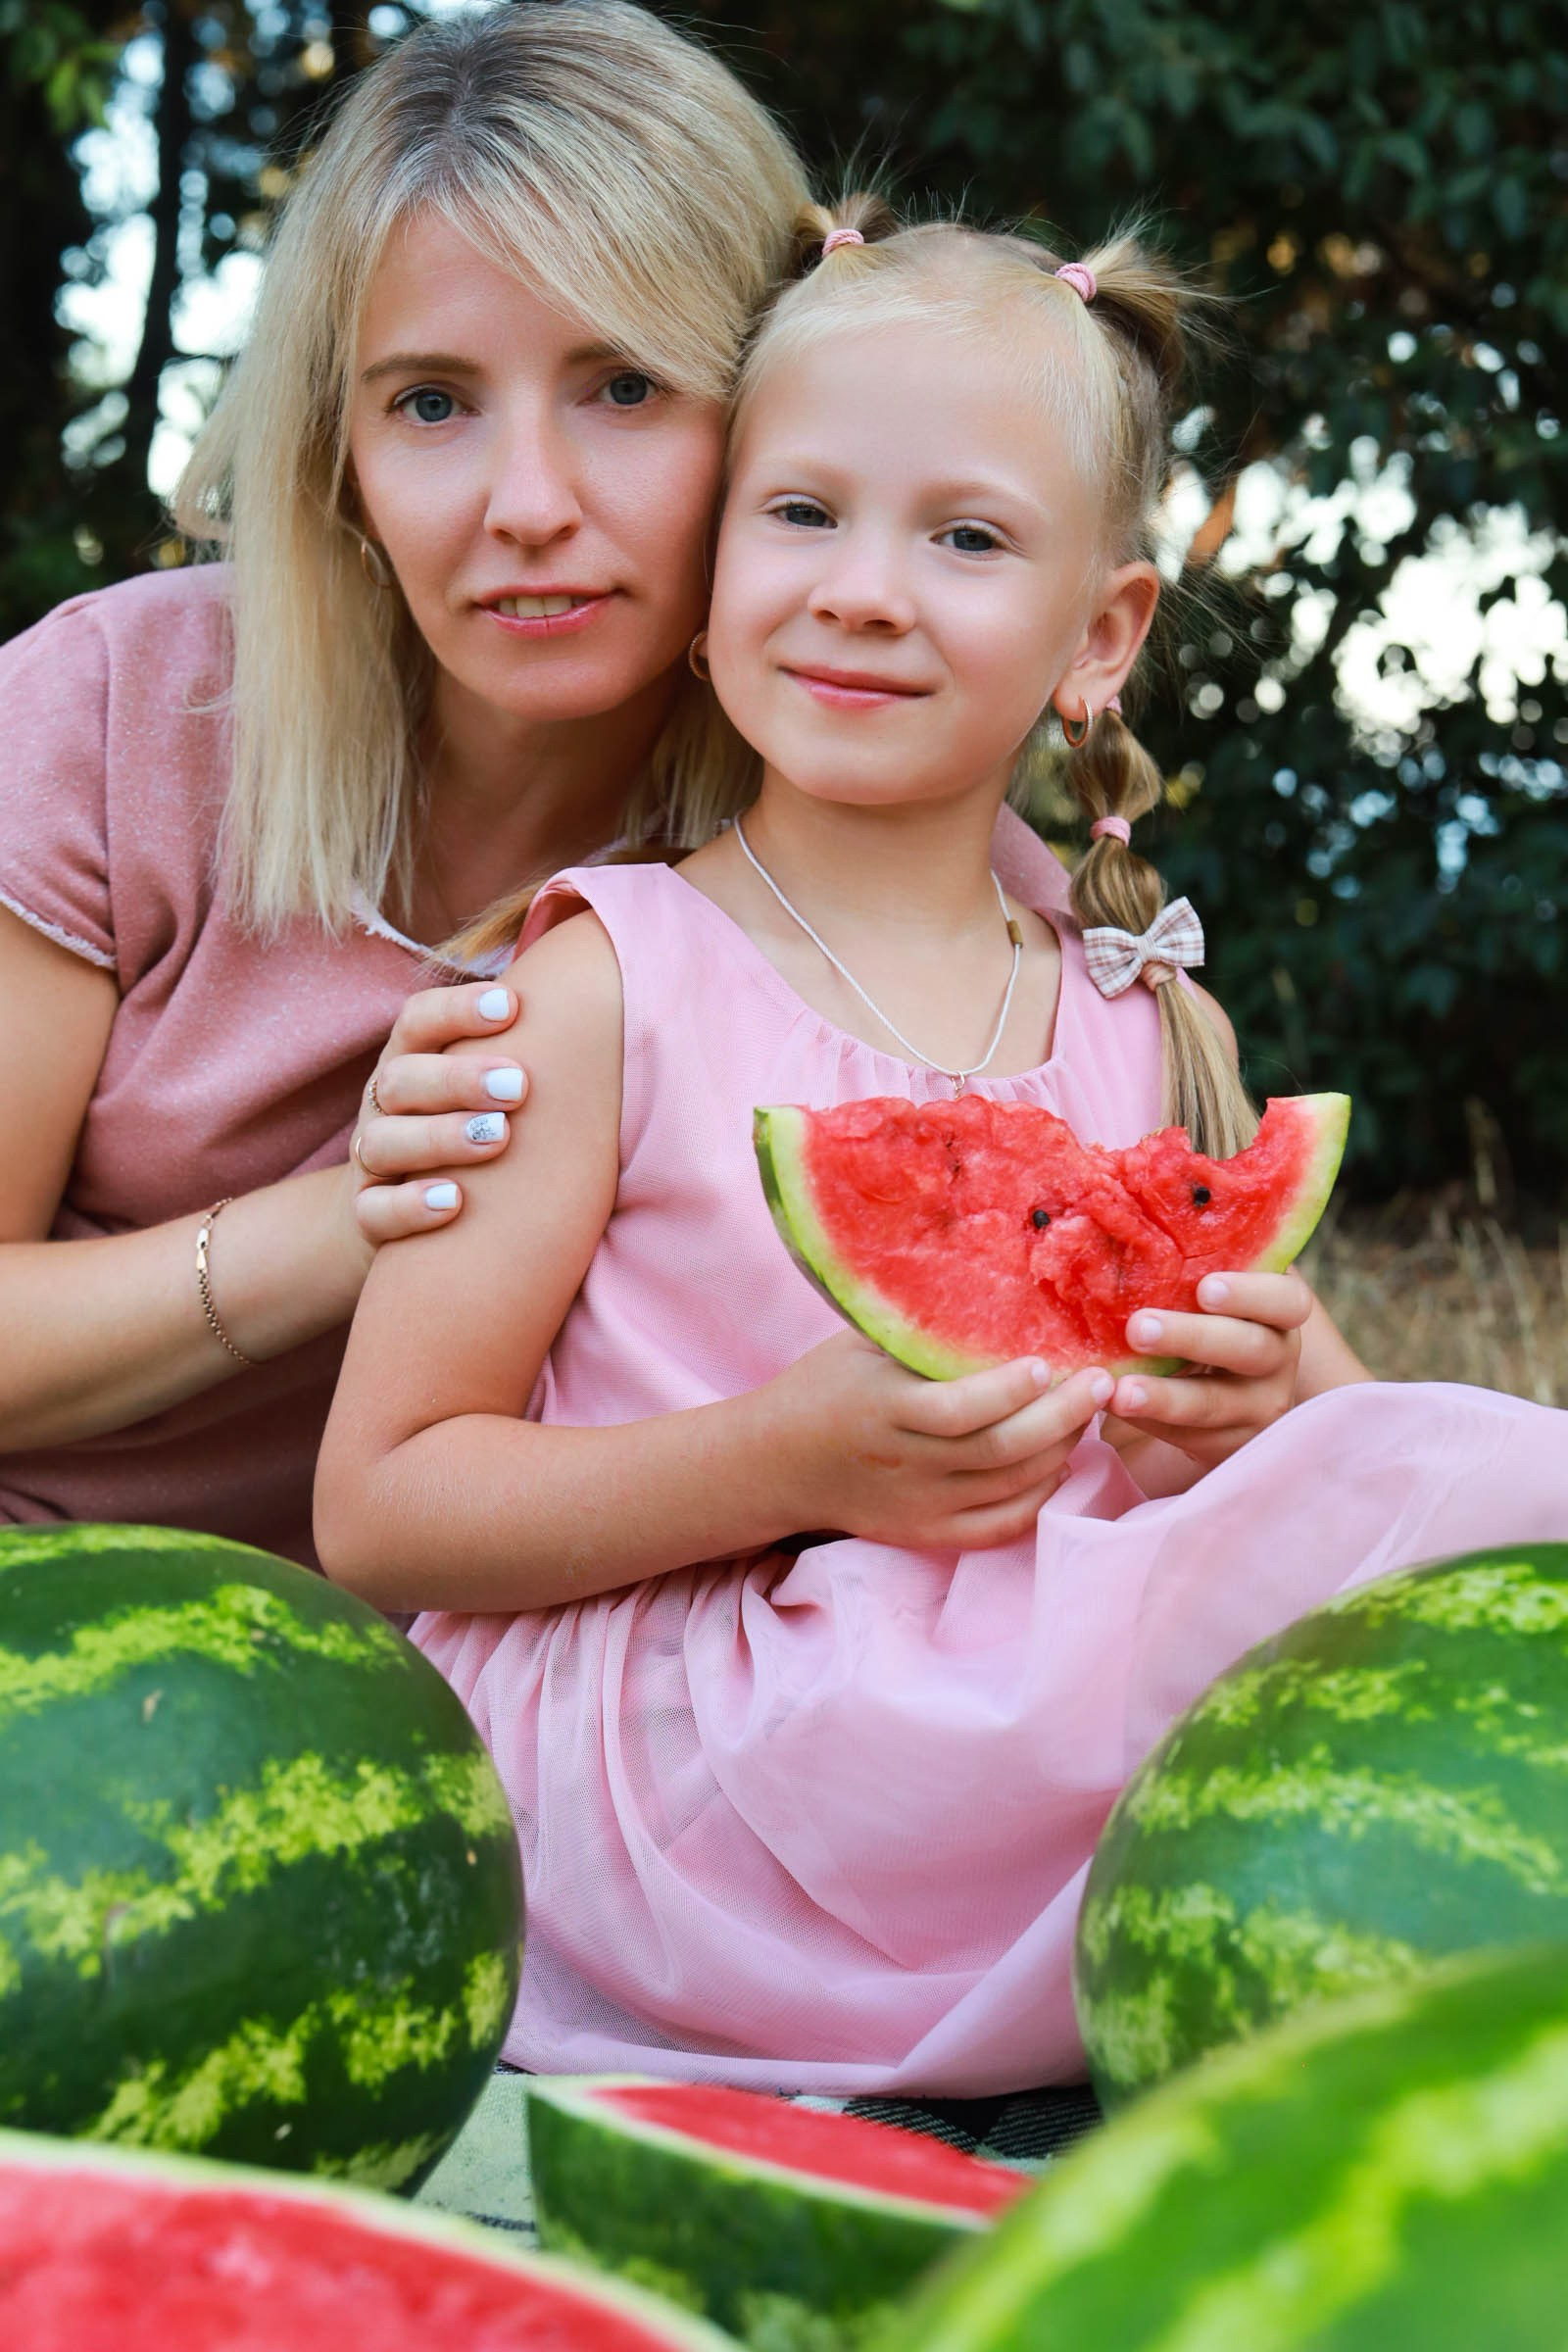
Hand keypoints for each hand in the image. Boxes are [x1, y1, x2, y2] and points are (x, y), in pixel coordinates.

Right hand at [350, 982, 526, 1245]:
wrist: (401, 1216)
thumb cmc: (465, 1134)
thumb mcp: (481, 1092)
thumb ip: (518, 1056)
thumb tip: (592, 1006)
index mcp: (412, 1064)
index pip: (417, 1022)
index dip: (456, 1010)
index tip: (511, 1006)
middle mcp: (385, 1108)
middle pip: (401, 1079)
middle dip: (457, 1078)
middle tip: (518, 1085)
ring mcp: (371, 1162)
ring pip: (384, 1142)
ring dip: (440, 1137)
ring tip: (498, 1138)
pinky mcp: (369, 1216)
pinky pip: (375, 1211)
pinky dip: (410, 1206)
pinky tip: (454, 1201)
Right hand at [767, 1330, 1113, 1550]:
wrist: (775, 1465)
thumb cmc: (824, 1386)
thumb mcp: (859, 1345)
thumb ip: (918, 1327)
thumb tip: (994, 1285)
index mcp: (883, 1410)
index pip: (958, 1410)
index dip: (1010, 1390)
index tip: (1047, 1361)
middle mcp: (905, 1465)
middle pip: (999, 1451)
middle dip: (1061, 1417)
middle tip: (1100, 1382)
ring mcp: (920, 1507)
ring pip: (1010, 1486)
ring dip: (1060, 1449)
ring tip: (1088, 1412)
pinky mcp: (928, 1534)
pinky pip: (1001, 1525)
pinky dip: (1040, 1496)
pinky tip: (1059, 1462)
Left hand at [1104, 1269, 1312, 1476]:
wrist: (1204, 1396)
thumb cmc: (1196, 1318)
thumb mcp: (1199, 1287)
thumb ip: (1187, 1251)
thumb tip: (1137, 1182)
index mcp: (1274, 1313)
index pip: (1288, 1301)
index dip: (1252, 1293)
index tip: (1205, 1287)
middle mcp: (1276, 1360)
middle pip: (1250, 1349)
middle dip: (1193, 1337)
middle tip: (1139, 1326)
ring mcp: (1256, 1408)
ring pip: (1216, 1404)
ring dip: (1166, 1396)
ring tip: (1120, 1389)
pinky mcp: (1227, 1446)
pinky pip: (1189, 1438)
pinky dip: (1149, 1422)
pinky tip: (1112, 1407)